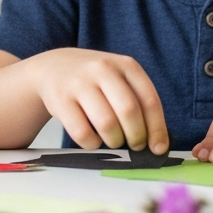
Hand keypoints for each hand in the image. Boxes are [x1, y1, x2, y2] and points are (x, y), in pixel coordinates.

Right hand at [24, 48, 168, 152]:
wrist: (54, 67)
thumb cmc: (95, 80)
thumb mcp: (120, 78)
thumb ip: (138, 102)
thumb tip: (156, 143)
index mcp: (126, 65)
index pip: (149, 100)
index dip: (157, 128)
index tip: (158, 148)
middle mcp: (103, 70)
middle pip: (129, 111)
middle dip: (136, 136)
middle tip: (135, 146)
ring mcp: (80, 83)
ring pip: (107, 123)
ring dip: (115, 141)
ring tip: (114, 141)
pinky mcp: (60, 100)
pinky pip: (82, 132)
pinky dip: (92, 144)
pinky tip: (93, 139)